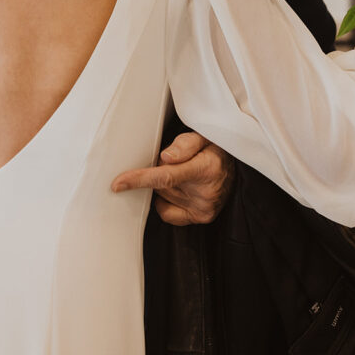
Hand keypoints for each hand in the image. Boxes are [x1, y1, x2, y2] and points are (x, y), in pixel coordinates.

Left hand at [111, 132, 234, 225]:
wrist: (237, 170)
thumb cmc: (216, 150)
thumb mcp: (204, 137)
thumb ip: (185, 144)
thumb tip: (164, 157)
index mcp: (206, 168)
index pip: (166, 176)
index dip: (140, 179)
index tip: (118, 183)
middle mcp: (206, 192)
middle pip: (162, 185)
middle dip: (160, 171)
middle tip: (174, 161)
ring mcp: (203, 208)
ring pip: (163, 196)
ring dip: (164, 185)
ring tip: (183, 174)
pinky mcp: (200, 218)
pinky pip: (167, 213)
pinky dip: (166, 200)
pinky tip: (179, 190)